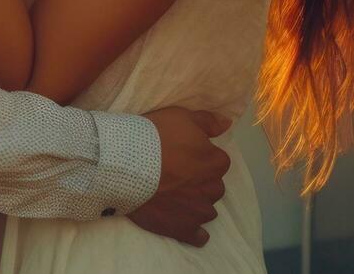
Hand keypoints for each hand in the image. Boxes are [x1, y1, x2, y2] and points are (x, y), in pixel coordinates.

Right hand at [130, 107, 231, 246]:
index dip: (199, 157)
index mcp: (215, 162)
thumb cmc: (155, 137)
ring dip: (195, 203)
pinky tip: (185, 224)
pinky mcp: (183, 228)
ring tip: (174, 196)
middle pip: (212, 186)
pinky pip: (198, 236)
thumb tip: (227, 124)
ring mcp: (199, 211)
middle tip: (176, 174)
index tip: (183, 155)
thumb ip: (208, 122)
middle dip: (199, 182)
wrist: (126, 164)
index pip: (217, 160)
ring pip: (206, 209)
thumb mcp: (181, 117)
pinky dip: (195, 232)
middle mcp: (213, 188)